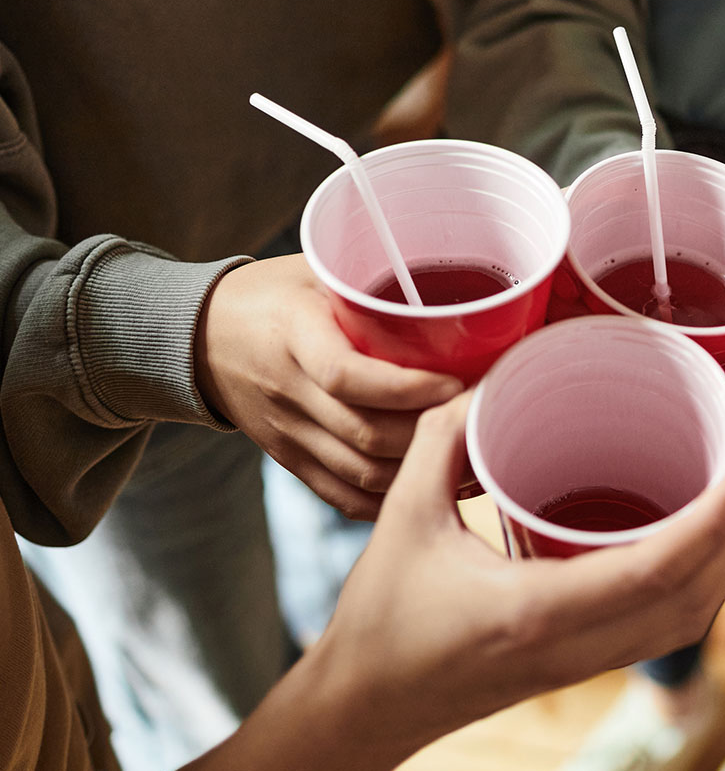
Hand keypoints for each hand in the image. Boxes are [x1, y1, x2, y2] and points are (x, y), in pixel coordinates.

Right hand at [194, 254, 462, 517]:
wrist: (197, 336)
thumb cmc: (273, 294)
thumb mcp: (316, 273)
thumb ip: (371, 287)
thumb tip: (455, 293)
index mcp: (294, 334)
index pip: (347, 376)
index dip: (407, 389)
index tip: (455, 384)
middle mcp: (288, 390)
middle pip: (366, 434)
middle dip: (431, 434)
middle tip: (481, 418)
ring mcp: (286, 432)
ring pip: (361, 473)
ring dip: (419, 470)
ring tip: (466, 452)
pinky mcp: (288, 458)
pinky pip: (342, 494)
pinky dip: (388, 497)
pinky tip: (428, 482)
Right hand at [321, 394, 724, 761]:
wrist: (364, 709)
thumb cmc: (379, 615)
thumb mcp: (403, 512)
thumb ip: (443, 438)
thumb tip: (491, 379)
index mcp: (533, 610)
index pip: (651, 574)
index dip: (707, 528)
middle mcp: (570, 647)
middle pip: (686, 609)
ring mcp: (577, 667)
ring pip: (678, 630)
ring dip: (713, 574)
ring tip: (723, 512)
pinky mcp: (574, 670)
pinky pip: (654, 636)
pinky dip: (685, 593)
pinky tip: (677, 547)